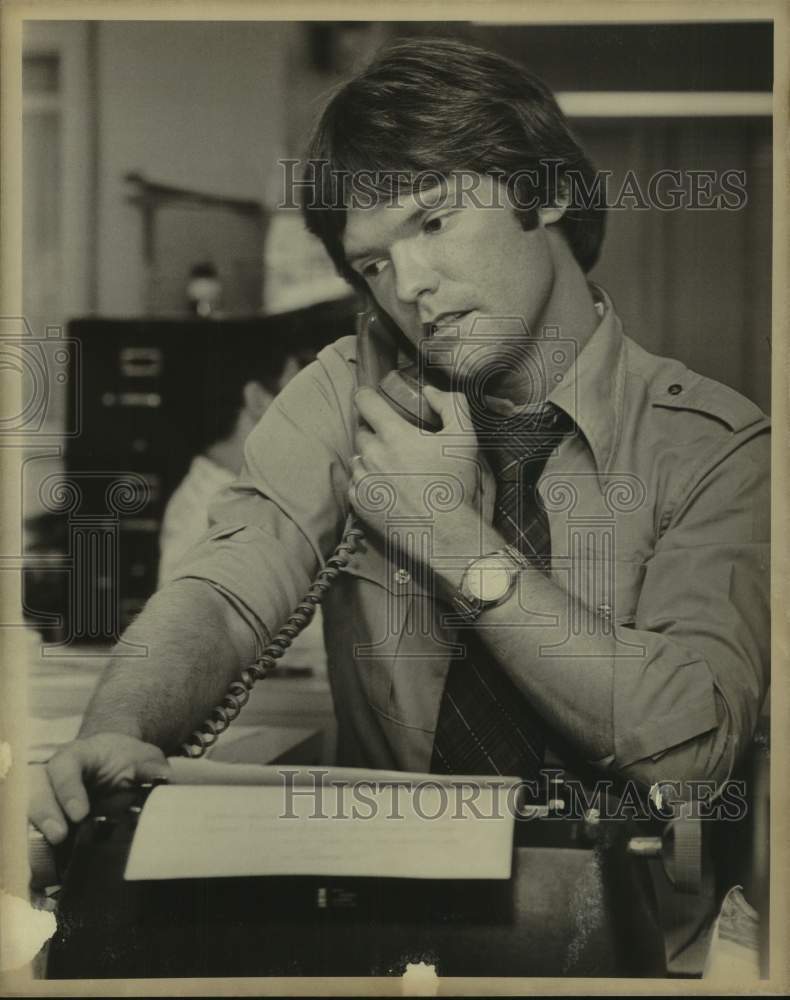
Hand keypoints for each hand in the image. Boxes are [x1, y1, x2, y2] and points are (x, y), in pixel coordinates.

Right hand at [29, 733, 170, 843]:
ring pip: (31, 810)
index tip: (80, 813)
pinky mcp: (48, 819)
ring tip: (54, 851)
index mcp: (76, 755)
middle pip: (39, 790)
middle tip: (59, 837)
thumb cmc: (126, 758)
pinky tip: (50, 866)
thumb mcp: (142, 756)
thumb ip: (150, 766)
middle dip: (46, 814)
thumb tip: (163, 778)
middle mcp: (53, 775)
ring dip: (39, 832)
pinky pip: (35, 831)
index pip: (64, 766)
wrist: (115, 763)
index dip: (68, 789)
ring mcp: (47, 797)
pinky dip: (40, 848)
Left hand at [350, 384, 494, 540]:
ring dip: (371, 458)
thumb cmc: (455, 484)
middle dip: (375, 432)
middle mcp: (372, 455)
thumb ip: (451, 404)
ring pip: (358, 457)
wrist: (446, 534)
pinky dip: (367, 481)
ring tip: (395, 468)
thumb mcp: (465, 437)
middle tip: (397, 442)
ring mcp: (364, 480)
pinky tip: (388, 487)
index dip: (366, 395)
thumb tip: (429, 391)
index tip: (369, 396)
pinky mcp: (360, 503)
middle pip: (362, 431)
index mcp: (394, 435)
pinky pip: (356, 483)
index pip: (365, 402)